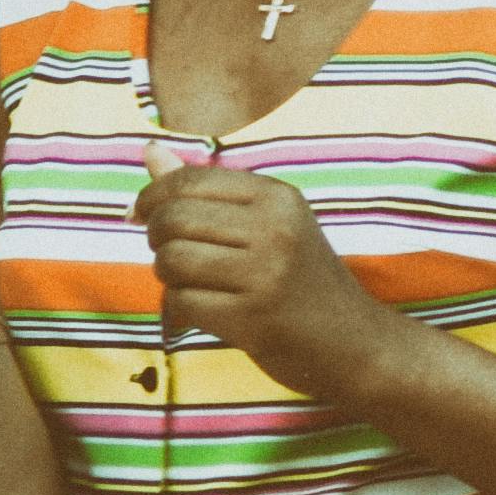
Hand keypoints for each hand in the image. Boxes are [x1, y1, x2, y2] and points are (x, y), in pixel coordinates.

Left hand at [137, 150, 402, 407]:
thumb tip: (149, 149)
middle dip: (155, 239)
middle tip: (168, 257)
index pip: (189, 181)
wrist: (355, 345)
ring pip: (171, 261)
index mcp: (276, 197)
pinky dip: (177, 311)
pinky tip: (198, 313)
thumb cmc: (302, 282)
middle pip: (173, 219)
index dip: (152, 197)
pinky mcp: (254, 318)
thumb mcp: (267, 225)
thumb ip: (205, 190)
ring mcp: (265, 274)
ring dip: (166, 277)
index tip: (140, 216)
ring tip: (187, 285)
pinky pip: (181, 303)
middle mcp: (273, 229)